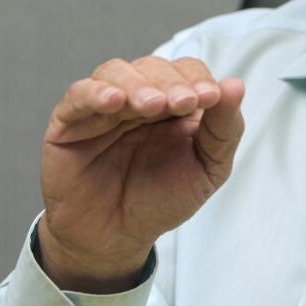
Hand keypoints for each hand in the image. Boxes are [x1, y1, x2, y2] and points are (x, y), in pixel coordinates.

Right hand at [37, 55, 244, 292]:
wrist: (115, 238)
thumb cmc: (161, 200)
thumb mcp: (206, 168)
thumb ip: (224, 129)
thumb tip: (236, 85)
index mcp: (172, 102)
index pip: (186, 71)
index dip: (197, 78)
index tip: (210, 98)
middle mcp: (137, 97)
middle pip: (153, 67)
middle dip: (171, 82)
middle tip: (183, 103)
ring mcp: (102, 107)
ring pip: (116, 72)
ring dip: (137, 84)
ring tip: (152, 105)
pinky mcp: (69, 122)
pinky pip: (78, 96)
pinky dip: (95, 93)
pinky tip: (114, 101)